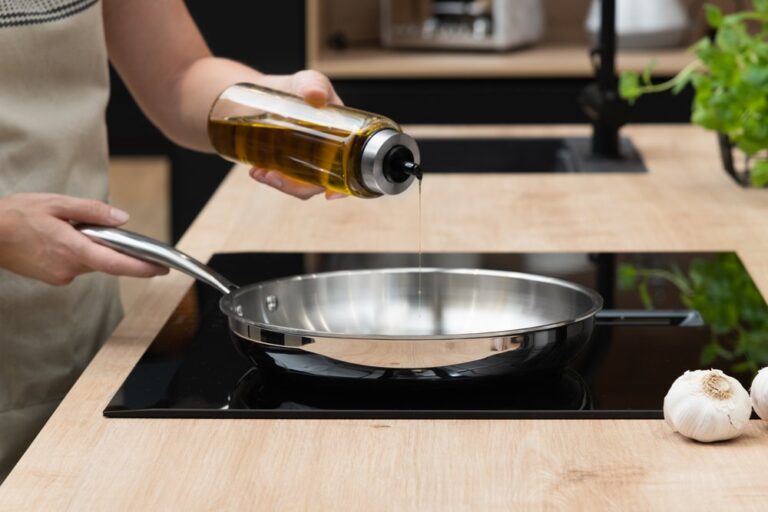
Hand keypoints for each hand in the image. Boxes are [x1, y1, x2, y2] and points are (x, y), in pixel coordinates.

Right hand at [0, 193, 167, 285]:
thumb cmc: (14, 215)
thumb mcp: (56, 203)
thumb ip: (93, 211)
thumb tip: (122, 219)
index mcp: (72, 249)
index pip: (117, 264)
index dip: (142, 268)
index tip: (161, 268)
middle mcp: (68, 268)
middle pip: (106, 261)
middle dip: (111, 246)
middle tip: (102, 226)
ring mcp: (60, 276)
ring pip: (91, 262)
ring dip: (92, 247)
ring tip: (67, 226)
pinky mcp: (52, 277)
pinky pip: (76, 264)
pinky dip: (78, 251)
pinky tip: (59, 237)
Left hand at [248, 70, 347, 200]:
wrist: (261, 91)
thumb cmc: (293, 87)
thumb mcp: (306, 81)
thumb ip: (313, 84)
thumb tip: (316, 96)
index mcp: (344, 138)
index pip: (350, 169)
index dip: (344, 187)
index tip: (330, 194)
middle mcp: (327, 155)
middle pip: (321, 183)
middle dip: (298, 187)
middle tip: (274, 176)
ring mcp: (306, 162)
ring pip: (300, 185)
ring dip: (281, 185)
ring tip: (260, 173)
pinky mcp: (287, 166)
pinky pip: (284, 180)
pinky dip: (270, 179)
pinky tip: (255, 171)